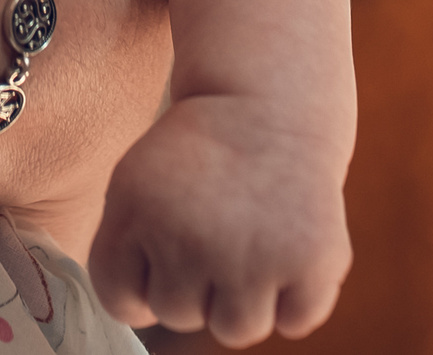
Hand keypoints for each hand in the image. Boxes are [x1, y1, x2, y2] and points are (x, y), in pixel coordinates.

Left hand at [88, 93, 351, 346]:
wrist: (272, 101)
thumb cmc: (200, 156)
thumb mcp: (135, 185)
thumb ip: (119, 252)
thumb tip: (143, 319)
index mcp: (138, 211)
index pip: (123, 303)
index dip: (145, 279)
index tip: (166, 240)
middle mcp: (192, 239)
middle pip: (179, 315)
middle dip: (195, 280)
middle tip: (217, 223)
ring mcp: (254, 255)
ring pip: (236, 330)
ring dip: (244, 297)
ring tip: (251, 239)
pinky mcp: (312, 260)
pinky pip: (295, 322)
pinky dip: (298, 296)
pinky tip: (289, 245)